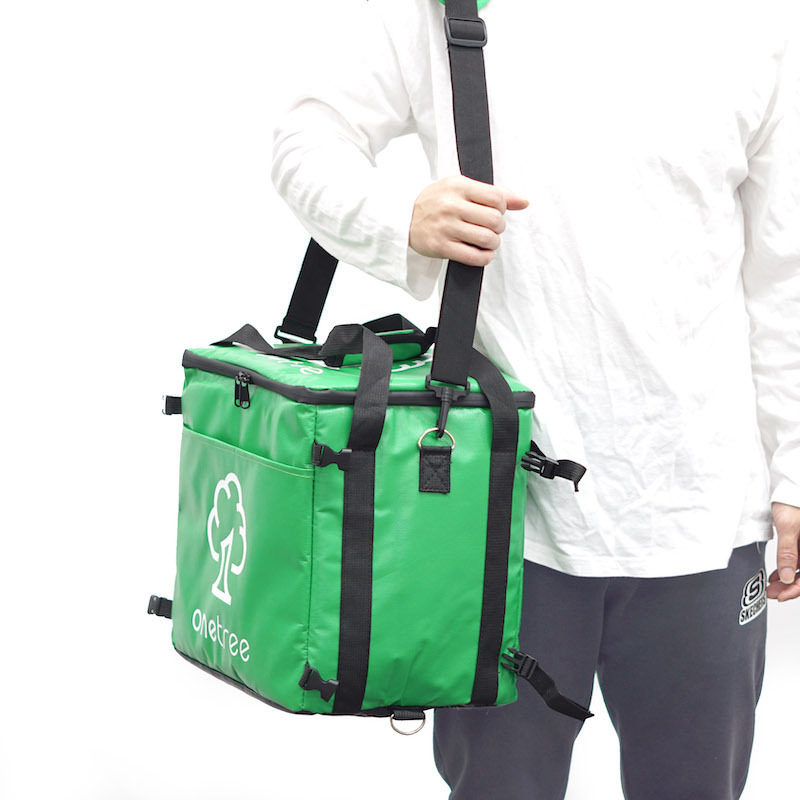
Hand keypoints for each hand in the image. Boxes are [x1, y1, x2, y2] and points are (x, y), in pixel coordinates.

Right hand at [408, 175, 528, 266]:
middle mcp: (451, 206)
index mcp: (458, 186)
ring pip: (487, 239)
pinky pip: (474, 257)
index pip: (497, 198)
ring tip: (487, 241)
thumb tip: (523, 202)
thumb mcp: (460, 188)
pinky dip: (485, 258)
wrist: (403, 218)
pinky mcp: (440, 247)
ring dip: (493, 243)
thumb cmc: (436, 202)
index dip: (502, 208)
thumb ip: (493, 193)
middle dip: (499, 228)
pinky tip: (482, 254)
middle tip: (491, 229)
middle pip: (495, 220)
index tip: (495, 212)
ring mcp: (445, 227)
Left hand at [766, 501, 799, 601]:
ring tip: (771, 586)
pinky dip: (789, 569)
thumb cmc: (794, 500)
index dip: (797, 589)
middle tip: (772, 593)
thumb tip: (787, 577)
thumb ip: (788, 552)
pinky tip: (777, 576)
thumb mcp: (789, 527)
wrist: (792, 486)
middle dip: (790, 587)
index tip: (781, 596)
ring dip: (788, 580)